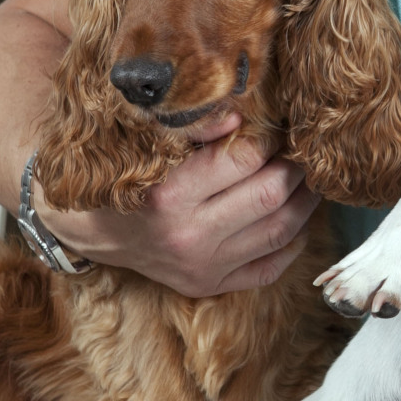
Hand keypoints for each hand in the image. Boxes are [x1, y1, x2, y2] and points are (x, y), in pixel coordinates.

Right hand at [36, 112, 319, 295]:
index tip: (275, 127)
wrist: (91, 229)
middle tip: (302, 151)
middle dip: (295, 168)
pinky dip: (293, 241)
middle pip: (270, 196)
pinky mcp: (210, 285)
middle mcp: (188, 236)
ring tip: (309, 178)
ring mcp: (203, 266)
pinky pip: (270, 267)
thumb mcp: (145, 141)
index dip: (269, 139)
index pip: (244, 160)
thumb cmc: (122, 175)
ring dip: (304, 201)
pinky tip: (297, 218)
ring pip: (280, 231)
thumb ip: (192, 127)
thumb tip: (241, 115)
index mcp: (169, 195)